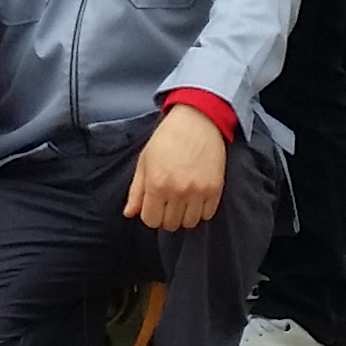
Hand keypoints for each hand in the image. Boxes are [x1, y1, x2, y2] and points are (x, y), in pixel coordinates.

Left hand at [122, 103, 227, 232]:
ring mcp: (198, 191)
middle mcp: (177, 191)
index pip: (151, 220)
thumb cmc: (167, 138)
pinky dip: (201, 210)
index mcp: (156, 184)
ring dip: (184, 215)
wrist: (196, 120)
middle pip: (171, 224)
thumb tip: (129, 214)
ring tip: (183, 200)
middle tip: (169, 201)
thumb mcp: (145, 161)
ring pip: (190, 223)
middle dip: (167, 216)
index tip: (155, 205)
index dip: (151, 214)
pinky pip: (207, 215)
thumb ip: (136, 191)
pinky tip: (196, 197)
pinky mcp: (215, 189)